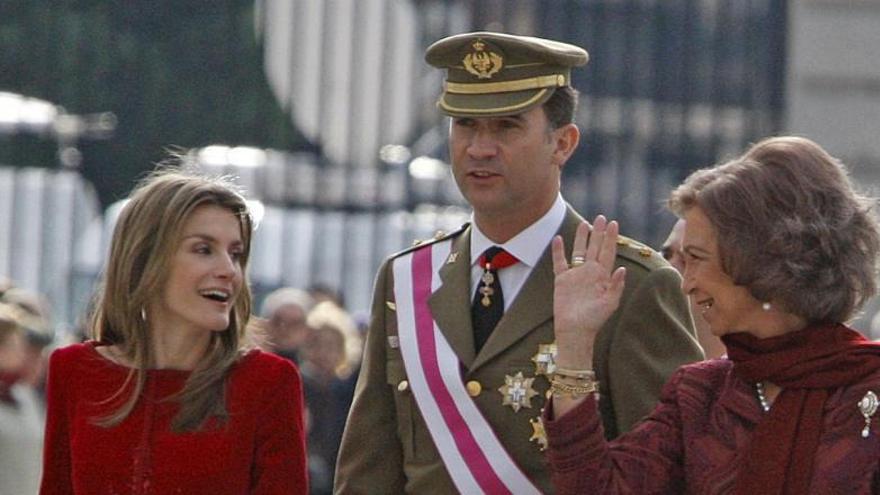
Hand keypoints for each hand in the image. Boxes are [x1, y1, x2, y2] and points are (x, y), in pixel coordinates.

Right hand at [551, 216, 625, 365]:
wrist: (575, 330)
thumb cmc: (594, 319)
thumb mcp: (610, 304)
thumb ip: (616, 286)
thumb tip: (622, 268)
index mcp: (603, 276)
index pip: (608, 253)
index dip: (611, 239)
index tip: (614, 224)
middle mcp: (590, 273)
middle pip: (595, 248)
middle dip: (599, 233)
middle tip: (601, 217)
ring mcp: (576, 275)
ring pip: (579, 251)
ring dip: (582, 238)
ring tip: (585, 224)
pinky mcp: (562, 280)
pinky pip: (560, 262)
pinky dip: (559, 251)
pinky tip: (559, 239)